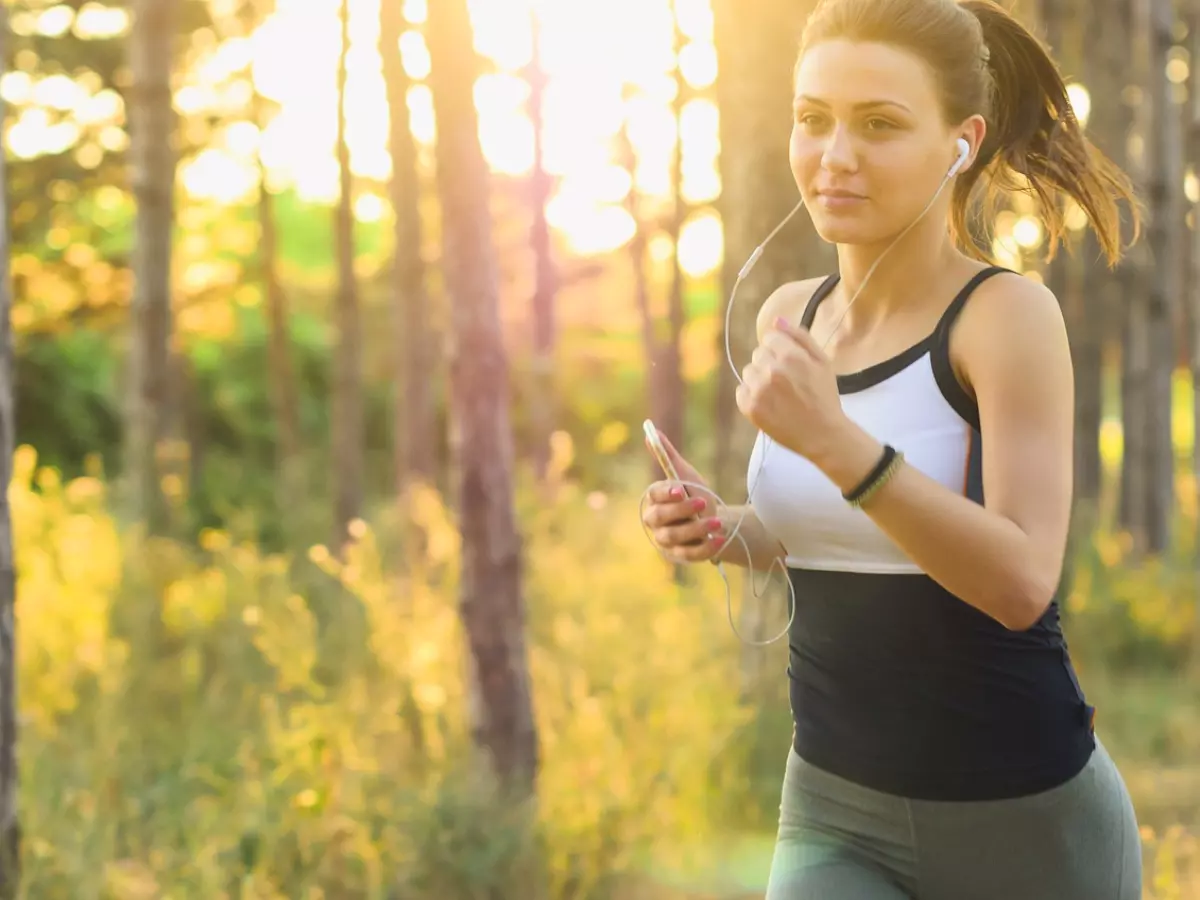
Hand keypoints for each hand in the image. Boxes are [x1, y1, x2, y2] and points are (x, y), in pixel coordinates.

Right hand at [641, 430, 727, 562]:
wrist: (714, 521)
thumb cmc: (695, 494)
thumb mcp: (685, 475)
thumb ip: (668, 456)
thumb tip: (651, 431)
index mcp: (654, 500)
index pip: (654, 496)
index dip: (666, 493)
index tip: (680, 489)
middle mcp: (655, 522)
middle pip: (660, 517)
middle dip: (681, 510)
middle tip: (702, 502)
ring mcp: (667, 541)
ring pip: (675, 537)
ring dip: (696, 529)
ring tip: (717, 523)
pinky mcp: (681, 556)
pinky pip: (689, 554)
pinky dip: (705, 548)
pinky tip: (719, 539)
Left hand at [736, 316, 849, 463]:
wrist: (822, 434)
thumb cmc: (824, 396)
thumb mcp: (822, 361)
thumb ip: (799, 337)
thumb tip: (776, 320)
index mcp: (790, 356)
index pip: (768, 338)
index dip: (779, 349)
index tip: (789, 364)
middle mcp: (772, 370)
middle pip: (758, 354)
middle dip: (769, 364)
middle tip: (787, 382)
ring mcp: (758, 390)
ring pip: (748, 371)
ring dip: (759, 379)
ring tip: (778, 394)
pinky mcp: (750, 407)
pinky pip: (741, 390)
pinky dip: (751, 396)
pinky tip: (769, 404)